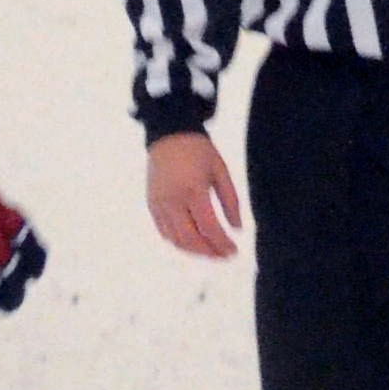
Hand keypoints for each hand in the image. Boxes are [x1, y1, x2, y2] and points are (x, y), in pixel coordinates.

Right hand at [144, 130, 244, 260]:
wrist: (169, 134)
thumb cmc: (199, 151)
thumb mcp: (221, 171)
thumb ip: (230, 201)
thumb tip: (237, 229)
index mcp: (193, 190)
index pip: (208, 227)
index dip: (221, 244)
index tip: (233, 251)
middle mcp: (172, 200)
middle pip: (190, 239)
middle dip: (209, 252)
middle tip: (224, 255)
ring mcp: (159, 204)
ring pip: (175, 239)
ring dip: (194, 251)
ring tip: (211, 252)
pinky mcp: (151, 205)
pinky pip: (164, 231)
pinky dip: (178, 242)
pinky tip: (193, 243)